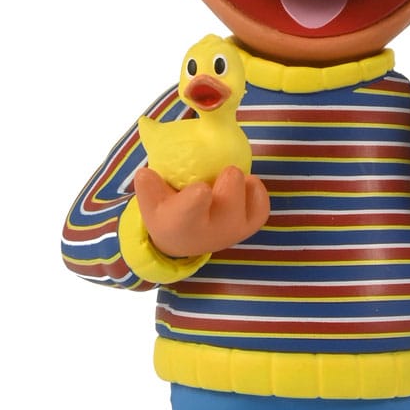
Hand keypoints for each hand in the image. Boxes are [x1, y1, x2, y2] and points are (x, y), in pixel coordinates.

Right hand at [134, 165, 269, 256]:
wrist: (184, 239)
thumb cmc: (167, 210)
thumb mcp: (150, 198)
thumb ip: (147, 183)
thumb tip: (147, 170)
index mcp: (182, 224)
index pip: (190, 213)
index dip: (197, 200)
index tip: (200, 188)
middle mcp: (211, 231)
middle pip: (229, 207)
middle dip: (231, 184)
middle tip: (227, 170)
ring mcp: (233, 229)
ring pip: (251, 207)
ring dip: (246, 186)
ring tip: (233, 175)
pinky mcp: (249, 225)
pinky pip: (262, 207)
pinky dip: (257, 191)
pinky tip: (248, 181)